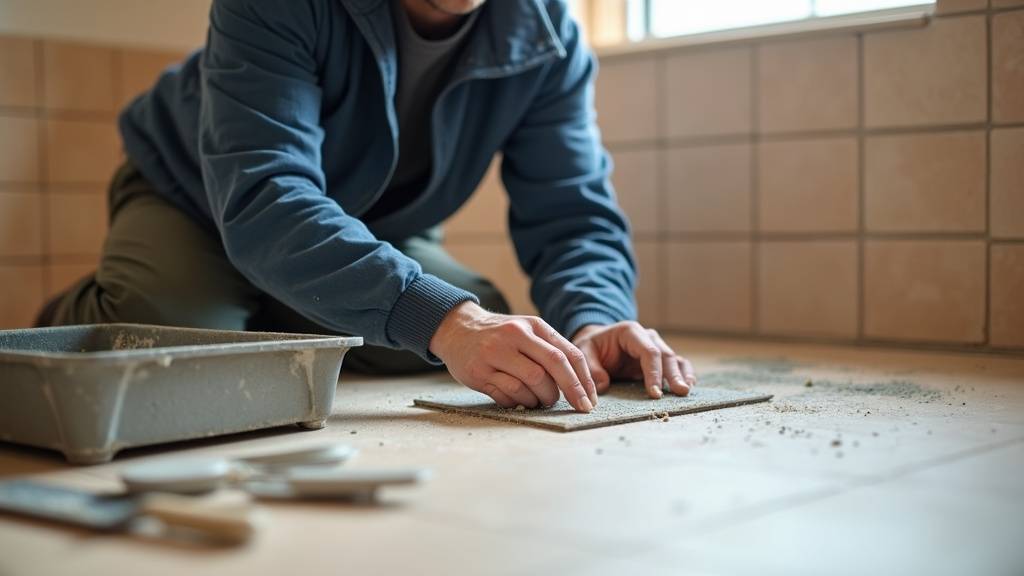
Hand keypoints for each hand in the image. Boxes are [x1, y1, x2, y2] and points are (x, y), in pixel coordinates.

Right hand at [429, 302, 598, 411]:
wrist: (457, 329)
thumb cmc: (501, 335)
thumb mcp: (528, 331)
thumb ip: (552, 350)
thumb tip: (582, 383)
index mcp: (533, 325)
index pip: (567, 353)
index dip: (583, 380)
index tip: (591, 399)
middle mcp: (514, 335)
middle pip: (553, 367)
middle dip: (571, 391)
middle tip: (578, 406)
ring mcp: (494, 353)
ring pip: (531, 383)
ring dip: (541, 398)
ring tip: (539, 400)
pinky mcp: (478, 372)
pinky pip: (508, 394)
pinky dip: (519, 402)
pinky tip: (518, 399)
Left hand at [572, 322, 695, 398]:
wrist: (597, 343)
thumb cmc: (592, 347)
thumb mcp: (584, 352)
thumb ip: (592, 368)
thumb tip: (603, 387)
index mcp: (630, 332)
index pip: (648, 351)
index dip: (653, 372)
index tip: (654, 393)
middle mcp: (647, 337)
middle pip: (665, 355)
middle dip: (672, 375)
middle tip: (680, 392)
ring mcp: (656, 347)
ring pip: (674, 359)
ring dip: (682, 374)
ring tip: (686, 390)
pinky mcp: (659, 360)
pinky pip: (677, 364)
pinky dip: (684, 373)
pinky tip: (689, 385)